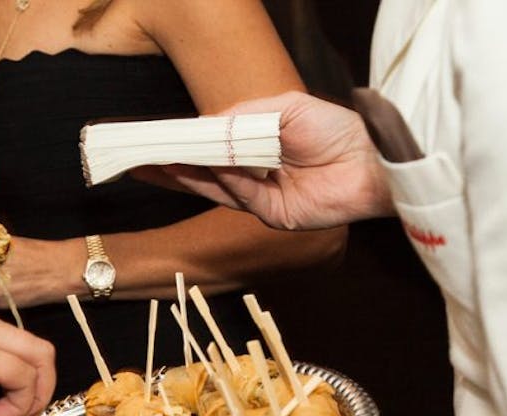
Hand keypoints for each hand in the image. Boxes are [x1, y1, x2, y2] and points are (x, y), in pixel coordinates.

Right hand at [133, 91, 393, 230]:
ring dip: (185, 176)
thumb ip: (243, 118)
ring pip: (215, 188)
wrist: (371, 159)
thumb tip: (206, 125)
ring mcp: (262, 198)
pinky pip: (241, 195)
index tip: (150, 141)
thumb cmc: (334, 130)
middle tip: (136, 160)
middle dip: (169, 167)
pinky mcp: (274, 214)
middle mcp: (255, 177)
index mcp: (256, 151)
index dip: (180, 147)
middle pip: (202, 175)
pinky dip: (225, 180)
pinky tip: (208, 165)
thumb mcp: (283, 109)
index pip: (209, 151)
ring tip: (154, 164)